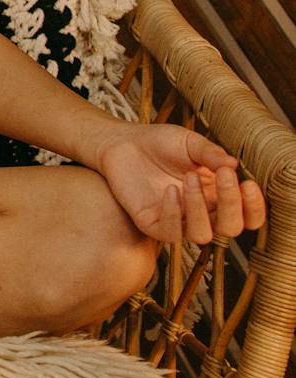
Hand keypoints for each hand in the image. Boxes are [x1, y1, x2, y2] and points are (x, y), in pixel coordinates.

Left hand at [96, 126, 265, 247]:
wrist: (123, 143)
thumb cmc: (161, 143)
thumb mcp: (190, 143)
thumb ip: (211, 155)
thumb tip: (234, 165)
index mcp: (218, 196)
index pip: (247, 216)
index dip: (254, 207)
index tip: (248, 184)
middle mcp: (202, 213)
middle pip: (231, 228)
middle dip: (232, 204)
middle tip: (224, 175)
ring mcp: (177, 221)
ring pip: (202, 235)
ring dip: (201, 208)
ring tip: (190, 177)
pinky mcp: (153, 224)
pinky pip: (171, 232)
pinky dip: (174, 213)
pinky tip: (171, 190)